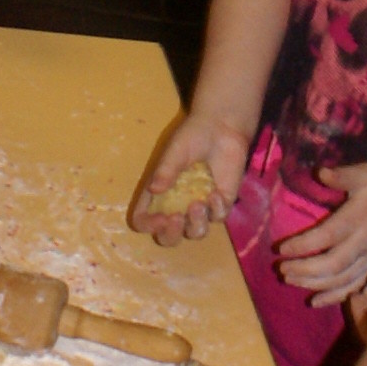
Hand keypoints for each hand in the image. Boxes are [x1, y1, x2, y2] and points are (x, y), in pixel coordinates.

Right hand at [129, 111, 249, 243]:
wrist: (223, 128)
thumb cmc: (193, 137)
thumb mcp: (175, 151)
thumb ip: (166, 170)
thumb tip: (154, 189)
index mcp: (158, 195)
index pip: (144, 219)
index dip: (148, 225)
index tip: (160, 218)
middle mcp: (176, 206)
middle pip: (168, 237)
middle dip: (171, 234)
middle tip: (176, 218)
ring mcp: (200, 208)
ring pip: (195, 233)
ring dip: (196, 224)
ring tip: (198, 204)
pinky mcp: (221, 204)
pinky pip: (218, 218)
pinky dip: (216, 209)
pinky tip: (216, 193)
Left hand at [274, 158, 366, 306]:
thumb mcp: (365, 173)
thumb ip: (341, 175)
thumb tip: (319, 173)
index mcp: (358, 219)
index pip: (325, 237)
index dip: (301, 246)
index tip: (281, 248)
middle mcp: (364, 243)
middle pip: (331, 266)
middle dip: (303, 270)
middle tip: (281, 269)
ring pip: (341, 280)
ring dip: (313, 284)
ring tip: (291, 281)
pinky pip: (354, 287)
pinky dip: (334, 297)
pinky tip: (315, 301)